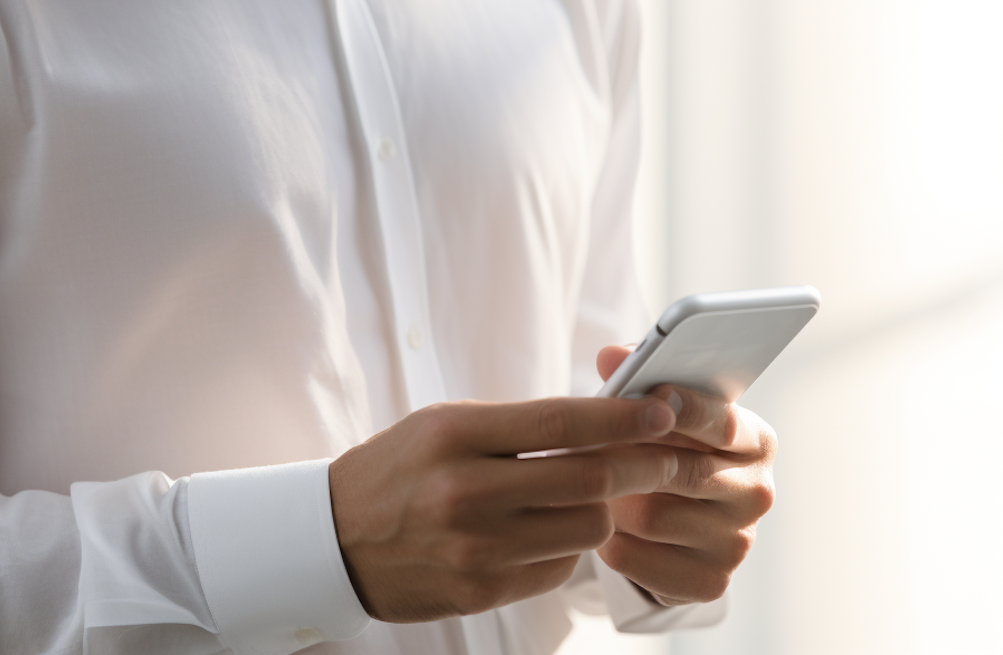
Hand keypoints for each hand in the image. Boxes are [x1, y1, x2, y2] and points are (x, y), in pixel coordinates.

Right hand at [328, 395, 679, 621]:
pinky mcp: (480, 591)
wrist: (334, 539)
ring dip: (603, 510)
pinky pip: (557, 569)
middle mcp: (465, 491)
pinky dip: (567, 548)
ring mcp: (474, 548)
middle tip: (668, 456)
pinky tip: (548, 531)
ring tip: (593, 495)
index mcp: (456, 435)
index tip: (663, 410)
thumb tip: (606, 418)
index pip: (560, 421)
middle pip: (587, 480)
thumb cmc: (401, 468)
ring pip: (584, 529)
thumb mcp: (446, 424)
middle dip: (641, 466)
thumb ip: (519, 422)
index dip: (622, 417)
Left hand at [593, 345, 777, 605]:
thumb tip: (610, 356)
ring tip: (591, 484)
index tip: (652, 395)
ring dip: (613, 500)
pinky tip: (605, 523)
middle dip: (630, 457)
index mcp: (756, 442)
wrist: (680, 522)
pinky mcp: (709, 582)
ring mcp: (737, 543)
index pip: (724, 424)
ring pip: (653, 516)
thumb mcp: (663, 410)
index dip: (686, 409)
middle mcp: (757, 493)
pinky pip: (639, 560)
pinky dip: (610, 541)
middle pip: (684, 472)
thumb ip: (639, 375)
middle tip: (587, 444)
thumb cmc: (670, 447)